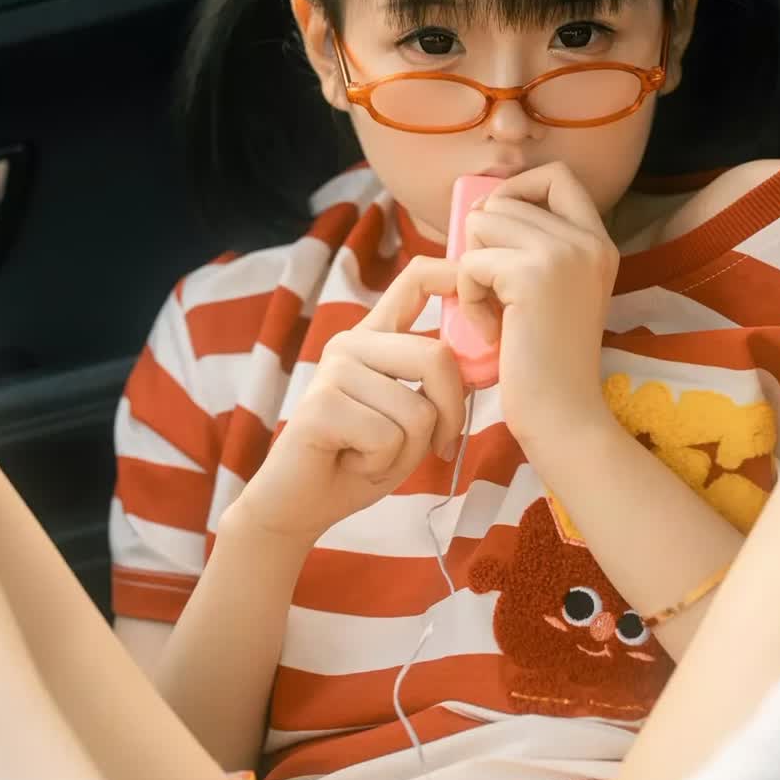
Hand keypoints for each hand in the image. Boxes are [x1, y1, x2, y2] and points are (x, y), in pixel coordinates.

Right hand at [228, 256, 466, 547]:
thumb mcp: (413, 417)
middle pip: (437, 357)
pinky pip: (388, 437)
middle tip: (437, 445)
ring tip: (375, 455)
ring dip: (410, 450)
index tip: (481, 294)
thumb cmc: (364, 460)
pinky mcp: (321, 404)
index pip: (416, 279)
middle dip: (453, 414)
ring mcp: (334, 370)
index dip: (454, 274)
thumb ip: (436, 383)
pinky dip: (383, 464)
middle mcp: (352, 343)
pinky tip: (354, 463)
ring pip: (417, 409)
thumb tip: (480, 356)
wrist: (299, 506)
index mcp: (375, 337)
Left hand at [457, 160, 618, 449]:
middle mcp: (588, 240)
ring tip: (493, 312)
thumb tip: (478, 208)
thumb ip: (533, 248)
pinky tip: (491, 331)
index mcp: (598, 242)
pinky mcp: (532, 274)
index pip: (557, 175)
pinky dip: (467, 297)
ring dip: (472, 269)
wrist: (563, 415)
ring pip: (483, 223)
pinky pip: (470, 262)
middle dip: (482, 242)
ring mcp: (564, 253)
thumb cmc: (546, 363)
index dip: (517, 189)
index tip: (499, 230)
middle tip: (491, 290)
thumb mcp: (550, 293)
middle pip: (505, 199)